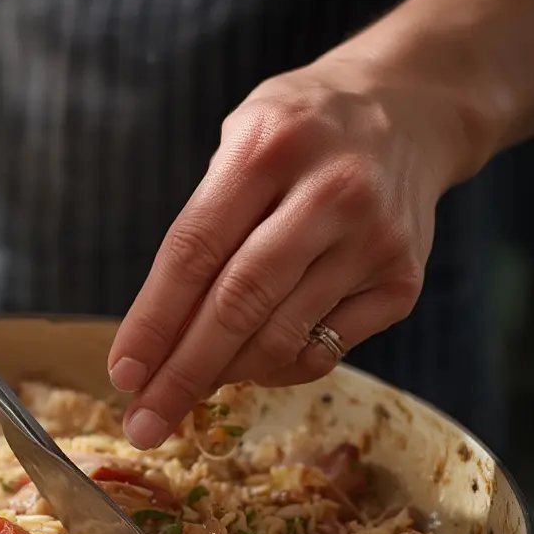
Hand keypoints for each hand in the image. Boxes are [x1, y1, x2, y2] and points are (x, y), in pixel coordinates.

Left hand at [108, 54, 466, 449]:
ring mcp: (373, 239)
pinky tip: (250, 365)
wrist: (409, 110)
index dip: (152, 322)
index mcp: (268, 148)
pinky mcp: (402, 281)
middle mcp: (329, 192)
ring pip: (279, 337)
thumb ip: (202, 229)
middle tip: (144, 423)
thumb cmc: (298, 137)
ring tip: (187, 393)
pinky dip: (275, 370)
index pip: (193, 252)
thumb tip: (157, 340)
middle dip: (181, 374)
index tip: (123, 374)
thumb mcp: (239, 145)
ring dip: (222, 378)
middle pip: (237, 305)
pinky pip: (324, 352)